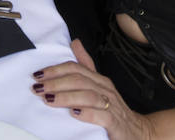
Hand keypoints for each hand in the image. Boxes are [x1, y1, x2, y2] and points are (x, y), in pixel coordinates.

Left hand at [32, 41, 155, 138]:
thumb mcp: (99, 86)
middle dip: (56, 83)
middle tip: (38, 88)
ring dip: (66, 97)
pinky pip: (102, 115)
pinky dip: (87, 113)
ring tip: (49, 99)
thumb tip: (74, 42)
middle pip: (79, 80)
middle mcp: (105, 89)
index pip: (76, 68)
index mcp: (99, 80)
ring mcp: (111, 105)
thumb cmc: (113, 109)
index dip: (55, 70)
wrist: (137, 131)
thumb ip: (86, 66)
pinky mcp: (116, 122)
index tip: (37, 75)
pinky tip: (74, 113)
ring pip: (88, 95)